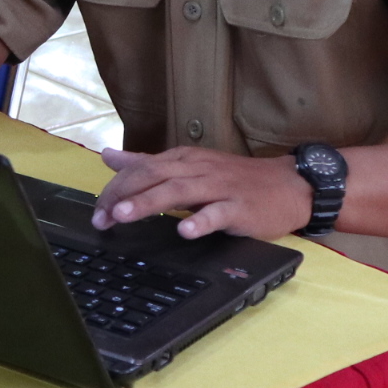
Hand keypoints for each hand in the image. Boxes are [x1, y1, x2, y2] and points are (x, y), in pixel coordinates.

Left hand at [92, 146, 314, 240]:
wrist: (290, 186)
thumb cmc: (236, 180)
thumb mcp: (189, 166)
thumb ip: (148, 164)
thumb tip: (109, 156)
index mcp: (184, 159)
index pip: (142, 168)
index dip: (116, 188)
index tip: (98, 211)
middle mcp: (198, 169)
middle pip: (154, 176)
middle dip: (124, 195)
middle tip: (102, 217)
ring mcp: (220, 187)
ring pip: (180, 190)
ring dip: (150, 203)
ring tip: (126, 216)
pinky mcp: (241, 208)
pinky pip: (219, 213)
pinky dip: (201, 222)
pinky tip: (184, 231)